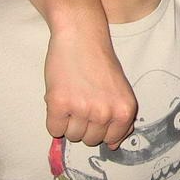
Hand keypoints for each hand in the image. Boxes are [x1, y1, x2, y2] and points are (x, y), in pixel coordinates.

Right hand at [44, 23, 136, 148]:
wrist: (81, 36)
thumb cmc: (100, 61)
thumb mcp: (120, 90)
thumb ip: (119, 116)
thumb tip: (115, 143)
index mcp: (125, 110)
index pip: (111, 140)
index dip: (101, 128)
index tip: (96, 112)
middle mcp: (106, 113)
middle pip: (90, 140)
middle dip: (84, 125)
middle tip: (82, 101)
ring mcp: (83, 109)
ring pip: (72, 136)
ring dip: (68, 121)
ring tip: (72, 97)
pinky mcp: (60, 104)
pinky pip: (54, 129)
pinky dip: (54, 118)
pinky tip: (61, 98)